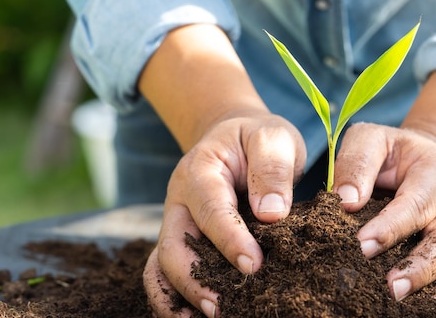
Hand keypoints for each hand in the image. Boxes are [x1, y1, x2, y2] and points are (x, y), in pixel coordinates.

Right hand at [144, 110, 305, 316]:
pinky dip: (174, 296)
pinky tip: (196, 315)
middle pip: (173, 245)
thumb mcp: (272, 137)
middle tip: (225, 306)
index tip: (253, 266)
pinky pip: (166, 271)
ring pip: (163, 264)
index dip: (229, 240)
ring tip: (212, 316)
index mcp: (201, 170)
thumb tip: (271, 213)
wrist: (236, 136)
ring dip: (182, 294)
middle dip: (196, 280)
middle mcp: (180, 199)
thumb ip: (272, 169)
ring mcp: (176, 221)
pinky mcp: (182, 239)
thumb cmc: (257, 138)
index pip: (211, 209)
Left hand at [333, 123, 435, 308]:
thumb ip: (357, 162)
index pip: (416, 203)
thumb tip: (346, 201)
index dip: (391, 227)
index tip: (362, 246)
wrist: (425, 156)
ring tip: (408, 306)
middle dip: (422, 267)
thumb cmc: (391, 151)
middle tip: (392, 288)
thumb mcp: (371, 139)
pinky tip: (426, 309)